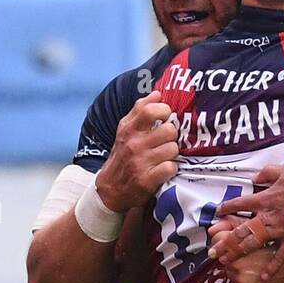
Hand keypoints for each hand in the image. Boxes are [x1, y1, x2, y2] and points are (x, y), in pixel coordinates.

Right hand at [94, 92, 177, 211]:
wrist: (110, 189)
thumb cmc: (123, 155)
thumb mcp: (126, 130)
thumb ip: (140, 110)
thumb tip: (157, 93)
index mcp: (128, 129)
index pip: (150, 111)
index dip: (164, 111)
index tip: (165, 116)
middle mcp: (133, 145)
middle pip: (169, 130)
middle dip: (172, 136)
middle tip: (166, 141)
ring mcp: (140, 163)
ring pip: (173, 149)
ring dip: (172, 153)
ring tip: (163, 156)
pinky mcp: (146, 180)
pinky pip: (171, 167)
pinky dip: (171, 169)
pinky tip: (163, 169)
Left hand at [206, 163, 283, 279]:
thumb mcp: (283, 169)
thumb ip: (266, 173)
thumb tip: (254, 178)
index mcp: (263, 198)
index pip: (238, 204)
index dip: (225, 210)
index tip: (217, 216)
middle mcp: (267, 215)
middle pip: (239, 230)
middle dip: (224, 242)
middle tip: (212, 253)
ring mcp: (280, 229)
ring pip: (253, 244)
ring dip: (238, 253)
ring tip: (226, 263)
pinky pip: (280, 255)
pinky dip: (272, 267)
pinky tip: (264, 277)